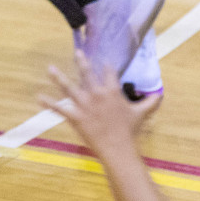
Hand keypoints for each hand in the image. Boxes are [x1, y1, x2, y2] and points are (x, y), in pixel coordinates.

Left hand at [39, 56, 161, 160]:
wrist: (118, 149)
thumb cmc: (130, 131)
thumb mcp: (141, 114)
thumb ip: (150, 102)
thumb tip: (160, 94)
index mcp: (113, 91)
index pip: (108, 72)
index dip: (106, 65)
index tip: (103, 57)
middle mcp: (97, 94)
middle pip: (87, 73)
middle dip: (81, 61)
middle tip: (76, 51)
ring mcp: (85, 105)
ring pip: (69, 88)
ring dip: (58, 77)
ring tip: (49, 68)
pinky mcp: (76, 117)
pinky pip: (60, 109)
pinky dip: (49, 104)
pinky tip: (39, 97)